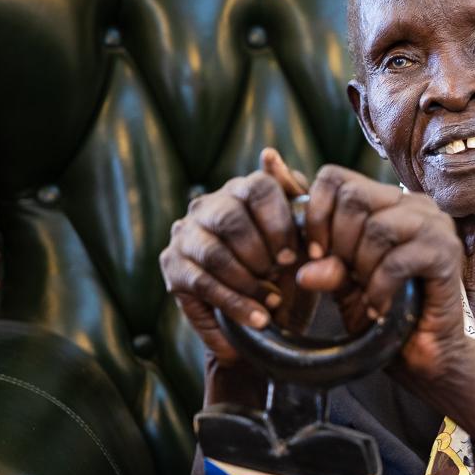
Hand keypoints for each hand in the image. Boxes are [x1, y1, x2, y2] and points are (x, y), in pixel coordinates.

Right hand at [159, 149, 305, 364]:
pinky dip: (234, 305)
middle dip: (259, 254)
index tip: (293, 256)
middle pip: (231, 219)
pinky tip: (258, 320)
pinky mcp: (174, 266)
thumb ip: (293, 195)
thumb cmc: (287, 261)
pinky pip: (202, 284)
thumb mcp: (301, 233)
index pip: (259, 187)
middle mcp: (209, 205)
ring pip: (215, 255)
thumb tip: (269, 154)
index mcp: (243, 189)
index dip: (278, 223)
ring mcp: (186, 234)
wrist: (270, 305)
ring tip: (273, 303)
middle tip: (280, 276)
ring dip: (248, 283)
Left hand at [294, 164, 472, 383]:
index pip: (336, 177)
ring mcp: (435, 226)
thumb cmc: (383, 310)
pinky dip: (379, 289)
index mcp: (388, 202)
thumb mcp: (341, 282)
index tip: (315, 253)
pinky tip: (380, 308)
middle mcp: (414, 205)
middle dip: (339, 243)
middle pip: (354, 197)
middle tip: (348, 277)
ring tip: (367, 293)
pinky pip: (396, 261)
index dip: (316, 214)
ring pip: (377, 227)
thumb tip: (302, 262)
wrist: (424, 353)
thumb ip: (322, 258)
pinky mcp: (446, 254)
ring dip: (362, 268)